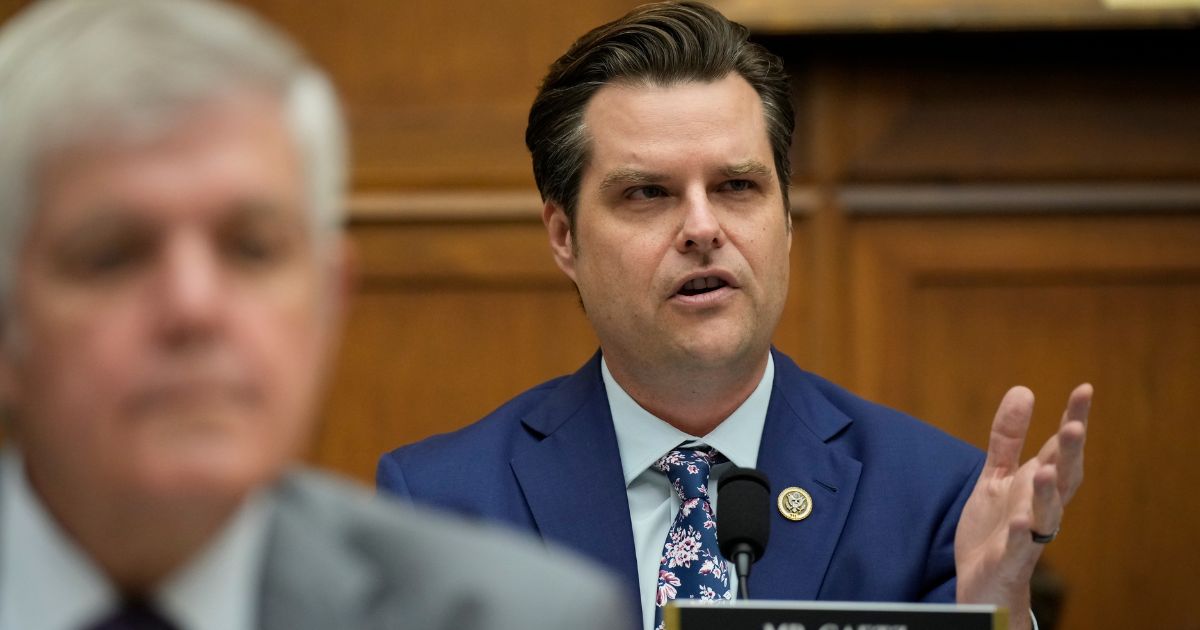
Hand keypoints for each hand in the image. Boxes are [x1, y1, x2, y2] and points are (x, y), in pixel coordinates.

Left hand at [954, 383, 1090, 629]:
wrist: (984, 582)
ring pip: (1046, 514)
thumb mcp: (998, 476)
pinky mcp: (1009, 559)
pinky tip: (1017, 521)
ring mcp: (1027, 535)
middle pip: (1062, 478)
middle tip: (1074, 425)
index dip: (1073, 419)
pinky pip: (1018, 547)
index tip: (1085, 390)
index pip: (1060, 448)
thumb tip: (1023, 390)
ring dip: (1048, 493)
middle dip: (1069, 454)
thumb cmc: (997, 527)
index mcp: (1038, 484)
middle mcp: (1040, 507)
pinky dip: (1019, 535)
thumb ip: (1008, 438)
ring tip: (1046, 469)